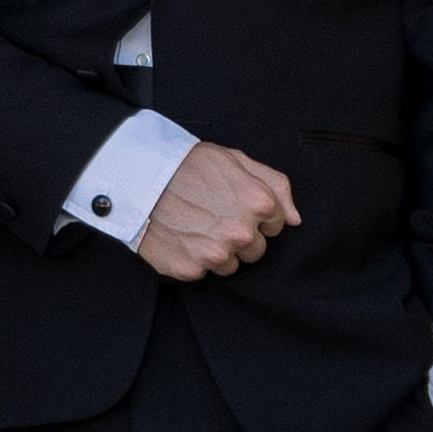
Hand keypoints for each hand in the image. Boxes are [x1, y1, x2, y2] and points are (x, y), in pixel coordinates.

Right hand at [136, 142, 300, 280]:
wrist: (138, 176)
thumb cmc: (186, 164)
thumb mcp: (235, 160)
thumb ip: (275, 186)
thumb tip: (294, 219)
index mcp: (257, 203)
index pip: (276, 224)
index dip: (255, 214)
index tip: (233, 203)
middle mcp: (241, 233)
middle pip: (256, 250)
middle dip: (240, 236)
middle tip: (213, 214)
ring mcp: (215, 254)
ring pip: (231, 265)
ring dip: (218, 250)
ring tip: (195, 225)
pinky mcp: (191, 269)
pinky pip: (202, 271)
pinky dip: (193, 258)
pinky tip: (181, 236)